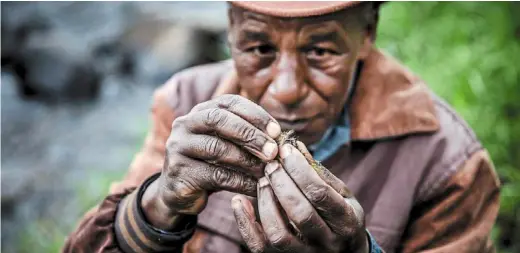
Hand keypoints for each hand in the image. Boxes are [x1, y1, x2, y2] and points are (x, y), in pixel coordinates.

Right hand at [142, 94, 281, 229]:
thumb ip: (248, 137)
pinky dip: (240, 181)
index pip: (229, 102)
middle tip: (273, 151)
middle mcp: (185, 124)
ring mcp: (178, 147)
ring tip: (268, 170)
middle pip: (219, 120)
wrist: (180, 193)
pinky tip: (256, 187)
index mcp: (201, 111)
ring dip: (248, 160)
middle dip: (250, 134)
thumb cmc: (212, 165)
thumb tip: (280, 138)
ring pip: (217, 148)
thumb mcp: (229, 146)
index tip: (276, 131)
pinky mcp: (179, 172)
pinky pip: (215, 175)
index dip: (255, 114)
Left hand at [232, 142, 367, 252]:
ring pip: (278, 234)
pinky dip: (245, 223)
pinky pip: (258, 246)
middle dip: (281, 184)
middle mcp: (328, 243)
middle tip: (271, 165)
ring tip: (262, 181)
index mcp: (346, 222)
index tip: (286, 151)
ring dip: (265, 202)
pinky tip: (238, 201)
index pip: (320, 193)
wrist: (344, 252)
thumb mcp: (340, 193)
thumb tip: (294, 146)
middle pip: (300, 214)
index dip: (299, 169)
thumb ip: (318, 172)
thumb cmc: (340, 214)